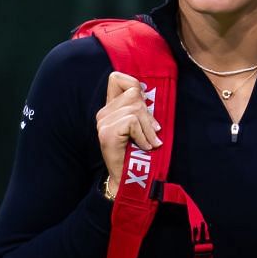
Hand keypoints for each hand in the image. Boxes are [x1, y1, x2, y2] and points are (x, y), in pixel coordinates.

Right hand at [96, 70, 160, 184]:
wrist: (128, 180)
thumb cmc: (137, 153)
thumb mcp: (140, 126)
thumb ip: (140, 109)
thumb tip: (148, 93)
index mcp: (110, 108)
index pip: (116, 78)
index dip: (134, 84)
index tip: (144, 105)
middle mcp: (103, 113)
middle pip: (133, 94)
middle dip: (148, 113)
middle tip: (153, 132)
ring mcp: (103, 123)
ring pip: (135, 109)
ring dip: (148, 128)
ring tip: (151, 142)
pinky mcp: (107, 133)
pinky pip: (133, 122)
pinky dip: (143, 135)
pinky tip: (144, 146)